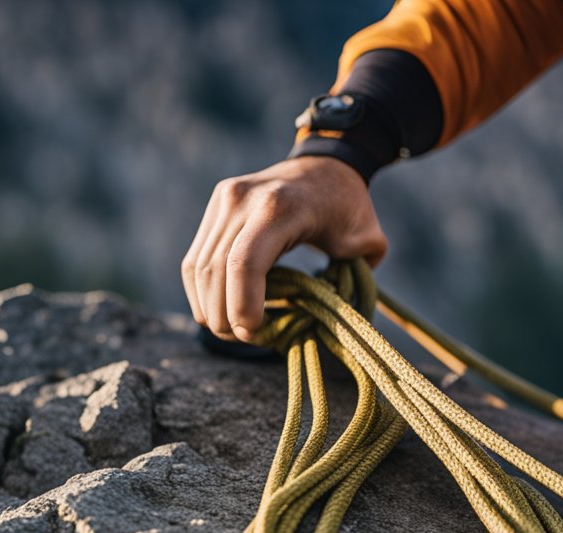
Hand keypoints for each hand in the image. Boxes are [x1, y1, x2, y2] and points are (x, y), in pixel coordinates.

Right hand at [181, 156, 387, 341]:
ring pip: (198, 269)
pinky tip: (223, 310)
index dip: (242, 307)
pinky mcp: (214, 208)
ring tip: (234, 329)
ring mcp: (224, 201)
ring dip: (211, 308)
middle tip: (248, 338)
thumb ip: (356, 279)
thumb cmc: (349, 207)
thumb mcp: (366, 240)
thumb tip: (329, 319)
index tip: (255, 333)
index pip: (244, 263)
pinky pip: (196, 260)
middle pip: (215, 271)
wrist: (326, 164)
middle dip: (225, 316)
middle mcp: (242, 199)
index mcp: (280, 206)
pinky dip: (204, 292)